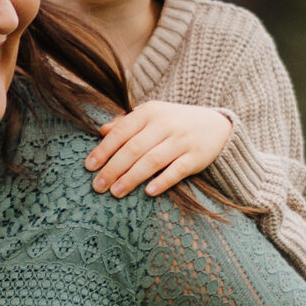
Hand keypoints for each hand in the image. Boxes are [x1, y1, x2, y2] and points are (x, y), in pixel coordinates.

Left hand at [84, 101, 232, 198]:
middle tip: (97, 186)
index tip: (89, 166)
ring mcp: (182, 140)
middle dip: (113, 168)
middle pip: (134, 148)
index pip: (121, 132)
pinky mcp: (196, 156)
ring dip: (132, 177)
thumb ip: (127, 123)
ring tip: (115, 192)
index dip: (103, 149)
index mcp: (150, 112)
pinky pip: (177, 170)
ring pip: (152, 160)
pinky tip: (148, 192)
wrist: (216, 125)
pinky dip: (163, 181)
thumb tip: (101, 131)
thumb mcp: (152, 115)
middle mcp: (165, 124)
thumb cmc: (175, 122)